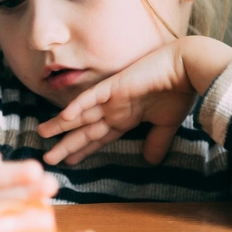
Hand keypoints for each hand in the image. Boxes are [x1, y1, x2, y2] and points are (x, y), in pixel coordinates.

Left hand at [37, 36, 231, 165]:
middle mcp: (115, 108)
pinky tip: (64, 117)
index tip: (69, 161)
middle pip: (84, 129)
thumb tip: (151, 162)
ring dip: (62, 125)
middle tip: (47, 158)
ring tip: (42, 134)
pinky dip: (78, 106)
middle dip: (66, 144)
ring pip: (81, 115)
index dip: (84, 149)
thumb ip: (156, 142)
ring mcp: (112, 97)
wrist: (189, 69)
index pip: (99, 136)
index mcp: (126, 116)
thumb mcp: (165, 124)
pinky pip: (91, 97)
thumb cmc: (180, 93)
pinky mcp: (114, 86)